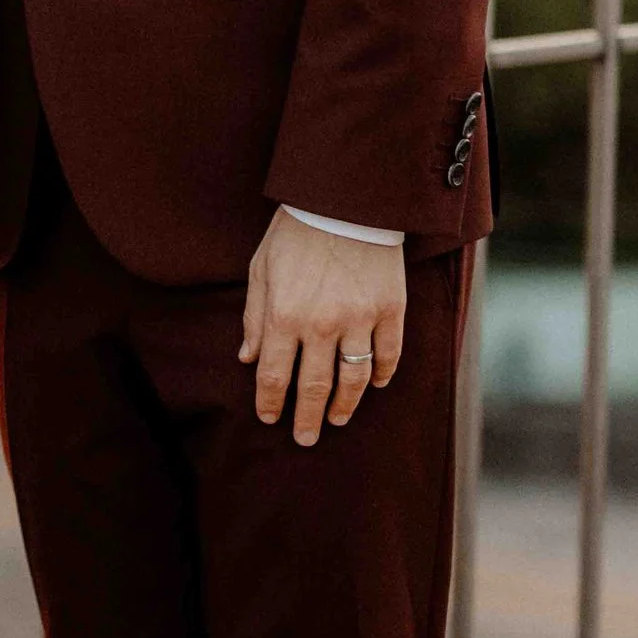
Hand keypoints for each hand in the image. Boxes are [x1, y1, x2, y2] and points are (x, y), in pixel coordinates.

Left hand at [239, 209, 405, 447]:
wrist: (345, 199)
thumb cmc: (295, 231)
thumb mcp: (261, 269)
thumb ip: (254, 317)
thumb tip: (248, 358)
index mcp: (284, 315)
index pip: (275, 375)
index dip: (271, 402)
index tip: (270, 418)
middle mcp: (321, 325)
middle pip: (313, 387)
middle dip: (307, 417)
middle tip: (305, 438)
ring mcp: (359, 319)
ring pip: (354, 379)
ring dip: (345, 405)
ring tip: (338, 419)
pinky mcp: (390, 309)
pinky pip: (388, 354)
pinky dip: (382, 374)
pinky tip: (374, 384)